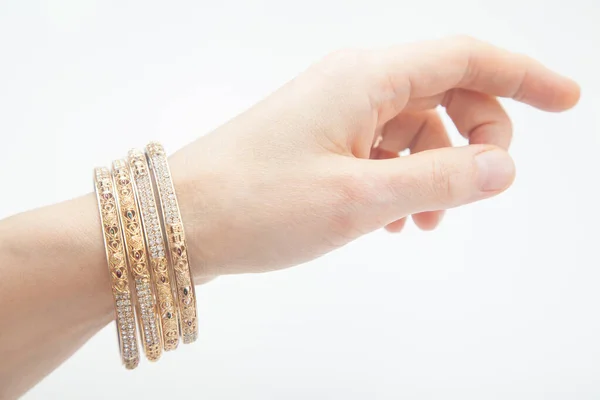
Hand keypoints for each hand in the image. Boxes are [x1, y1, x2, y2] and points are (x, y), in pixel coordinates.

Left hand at [169, 36, 578, 276]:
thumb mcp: (361, 196)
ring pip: (413, 129)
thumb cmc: (259, 203)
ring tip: (424, 225)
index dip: (523, 77)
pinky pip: (381, 151)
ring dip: (436, 171)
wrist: (180, 220)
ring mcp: (334, 114)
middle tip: (484, 187)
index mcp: (367, 77)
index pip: (466, 56)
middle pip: (445, 91)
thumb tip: (503, 167)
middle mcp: (353, 85)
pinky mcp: (319, 143)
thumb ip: (441, 179)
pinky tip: (390, 222)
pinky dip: (401, 181)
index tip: (568, 101)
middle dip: (478, 137)